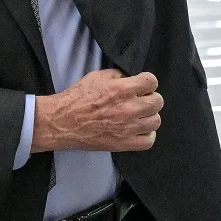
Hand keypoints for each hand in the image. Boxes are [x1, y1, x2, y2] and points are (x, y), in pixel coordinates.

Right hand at [31, 68, 162, 152]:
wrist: (62, 122)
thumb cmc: (77, 98)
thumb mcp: (97, 77)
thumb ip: (118, 76)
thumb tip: (131, 79)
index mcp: (123, 89)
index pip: (152, 82)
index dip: (147, 83)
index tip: (141, 86)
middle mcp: (129, 108)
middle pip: (158, 101)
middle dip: (149, 98)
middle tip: (139, 101)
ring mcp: (128, 127)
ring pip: (155, 121)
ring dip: (148, 117)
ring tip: (138, 116)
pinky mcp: (124, 143)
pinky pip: (148, 141)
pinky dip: (146, 135)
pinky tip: (138, 130)